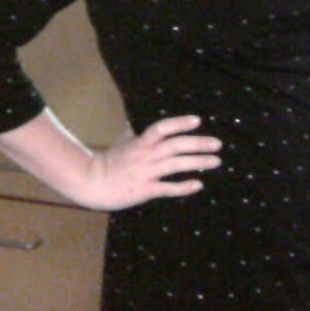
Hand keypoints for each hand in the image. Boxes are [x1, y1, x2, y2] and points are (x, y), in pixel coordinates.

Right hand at [79, 115, 222, 210]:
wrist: (92, 183)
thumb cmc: (108, 161)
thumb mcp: (122, 142)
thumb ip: (133, 133)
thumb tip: (133, 122)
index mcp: (140, 142)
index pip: (162, 128)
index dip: (179, 123)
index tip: (197, 121)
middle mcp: (145, 155)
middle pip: (175, 145)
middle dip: (198, 144)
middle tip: (218, 144)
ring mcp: (146, 173)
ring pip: (176, 165)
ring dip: (198, 162)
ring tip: (215, 162)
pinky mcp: (144, 190)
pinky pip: (167, 188)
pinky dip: (183, 186)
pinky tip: (198, 185)